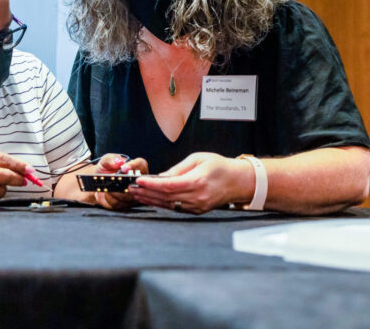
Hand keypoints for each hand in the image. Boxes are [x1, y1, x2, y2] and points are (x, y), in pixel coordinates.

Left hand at [93, 153, 148, 210]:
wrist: (99, 183)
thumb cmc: (105, 170)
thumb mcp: (105, 161)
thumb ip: (111, 159)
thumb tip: (119, 161)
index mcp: (136, 167)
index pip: (141, 164)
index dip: (133, 166)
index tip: (124, 168)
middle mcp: (139, 181)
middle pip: (137, 184)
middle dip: (122, 183)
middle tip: (113, 181)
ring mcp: (135, 194)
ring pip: (128, 196)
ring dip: (115, 192)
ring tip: (108, 187)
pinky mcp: (127, 204)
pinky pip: (120, 203)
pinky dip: (110, 198)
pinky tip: (108, 194)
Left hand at [129, 152, 250, 213]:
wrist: (238, 181)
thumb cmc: (219, 166)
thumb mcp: (198, 159)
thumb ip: (178, 169)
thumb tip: (161, 176)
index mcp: (197, 181)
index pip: (169, 185)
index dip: (152, 184)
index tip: (139, 181)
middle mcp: (197, 197)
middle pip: (166, 197)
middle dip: (147, 193)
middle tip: (131, 188)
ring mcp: (198, 206)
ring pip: (169, 205)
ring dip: (151, 200)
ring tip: (136, 195)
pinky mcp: (198, 211)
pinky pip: (176, 208)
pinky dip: (162, 204)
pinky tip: (151, 200)